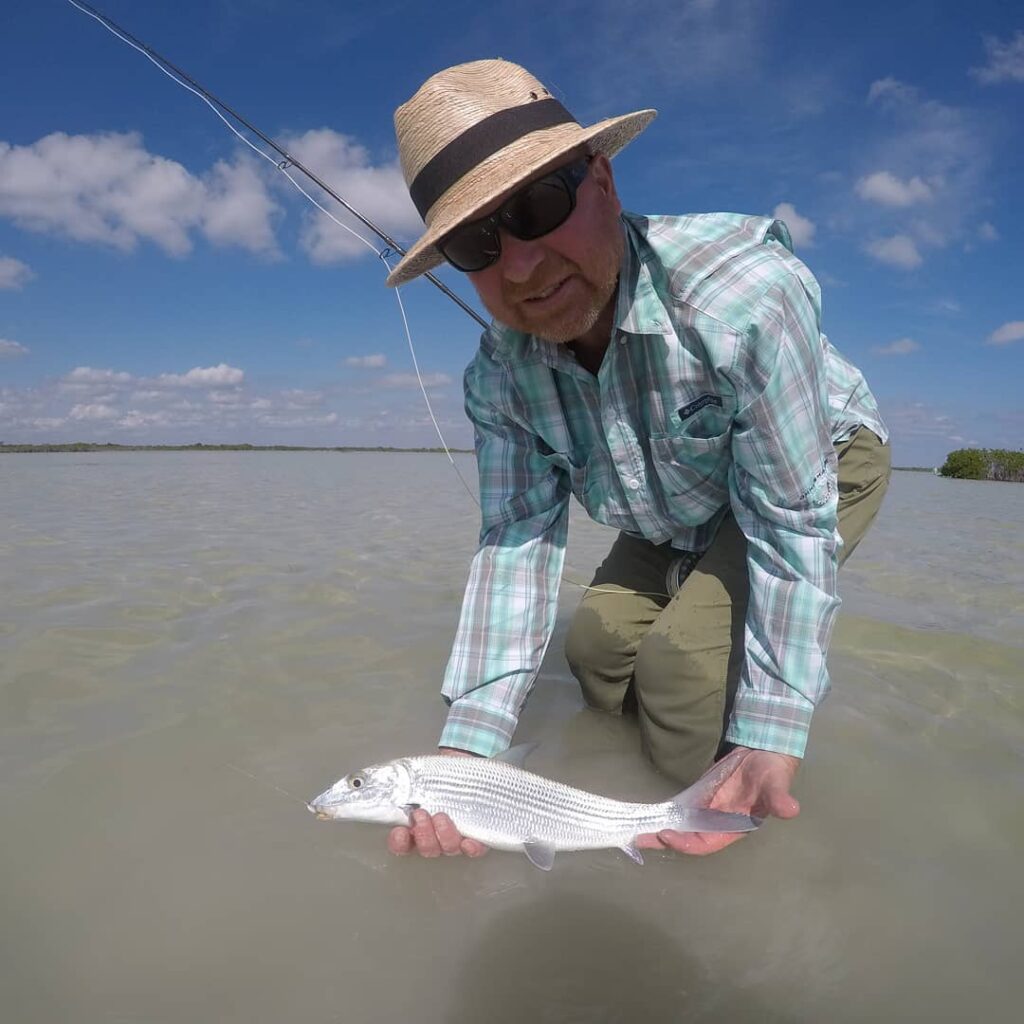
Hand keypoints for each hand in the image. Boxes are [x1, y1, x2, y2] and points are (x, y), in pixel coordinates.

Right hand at [386, 748, 488, 857]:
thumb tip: (357, 782)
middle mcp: (435, 836)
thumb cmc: (432, 772)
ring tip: (441, 815)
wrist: (462, 763)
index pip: (403, 845)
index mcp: (414, 827)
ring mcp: (456, 836)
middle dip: (423, 834)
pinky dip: (472, 848)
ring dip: (443, 834)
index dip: (399, 844)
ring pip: (448, 848)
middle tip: (421, 814)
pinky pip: (476, 849)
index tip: (399, 832)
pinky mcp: (478, 832)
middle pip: (427, 849)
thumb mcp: (406, 771)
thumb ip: (385, 780)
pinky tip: (469, 842)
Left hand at [636, 746, 800, 856]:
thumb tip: (790, 809)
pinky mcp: (699, 797)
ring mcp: (707, 810)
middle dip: (663, 840)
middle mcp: (717, 823)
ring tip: (634, 830)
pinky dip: (664, 813)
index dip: (686, 843)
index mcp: (733, 827)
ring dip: (658, 829)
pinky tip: (647, 813)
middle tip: (637, 838)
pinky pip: (679, 809)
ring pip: (679, 826)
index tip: (667, 835)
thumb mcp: (776, 783)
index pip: (705, 843)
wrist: (766, 752)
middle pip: (686, 838)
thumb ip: (778, 797)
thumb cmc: (772, 771)